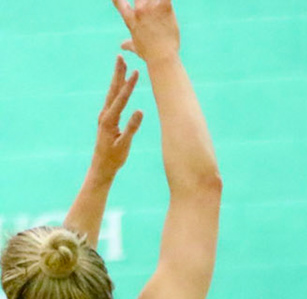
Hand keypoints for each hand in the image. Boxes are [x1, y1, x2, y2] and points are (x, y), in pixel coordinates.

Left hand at [89, 58, 143, 179]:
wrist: (101, 167)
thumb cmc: (114, 158)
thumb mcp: (124, 144)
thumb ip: (131, 127)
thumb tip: (139, 111)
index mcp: (109, 120)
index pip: (121, 99)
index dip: (129, 85)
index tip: (136, 72)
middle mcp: (104, 115)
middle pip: (113, 90)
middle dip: (118, 73)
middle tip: (120, 57)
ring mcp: (104, 116)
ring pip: (112, 93)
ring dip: (116, 78)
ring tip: (120, 65)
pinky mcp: (107, 119)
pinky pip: (113, 100)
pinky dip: (117, 89)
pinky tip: (120, 84)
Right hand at [111, 0, 180, 62]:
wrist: (161, 57)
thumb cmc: (150, 54)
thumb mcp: (136, 47)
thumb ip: (129, 44)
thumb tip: (122, 46)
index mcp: (130, 18)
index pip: (118, 1)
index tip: (124, 1)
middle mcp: (138, 11)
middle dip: (145, 2)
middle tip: (151, 7)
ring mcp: (150, 9)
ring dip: (158, 2)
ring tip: (161, 9)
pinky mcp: (164, 9)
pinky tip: (168, 3)